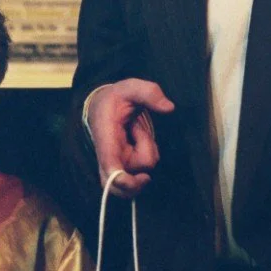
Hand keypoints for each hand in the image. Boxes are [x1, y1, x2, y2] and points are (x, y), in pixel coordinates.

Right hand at [86, 79, 174, 197]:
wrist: (102, 106)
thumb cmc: (115, 99)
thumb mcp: (129, 87)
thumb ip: (148, 92)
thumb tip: (169, 107)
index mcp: (106, 140)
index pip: (110, 168)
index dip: (122, 180)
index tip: (140, 178)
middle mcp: (108, 158)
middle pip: (126, 182)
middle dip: (142, 166)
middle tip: (140, 137)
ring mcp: (116, 165)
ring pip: (142, 170)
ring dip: (146, 149)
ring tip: (135, 130)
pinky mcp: (124, 167)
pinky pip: (144, 168)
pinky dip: (147, 153)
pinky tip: (138, 139)